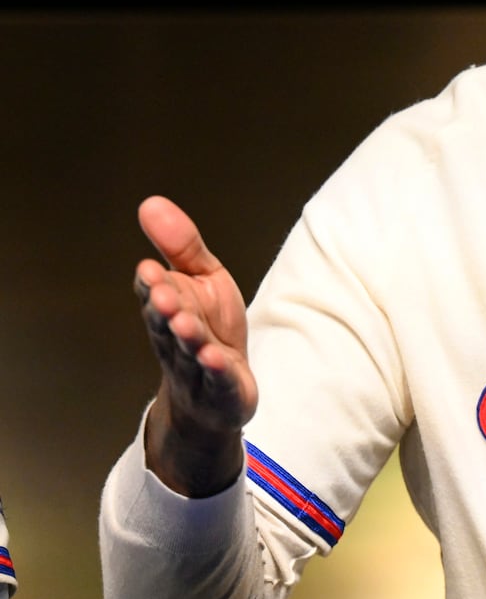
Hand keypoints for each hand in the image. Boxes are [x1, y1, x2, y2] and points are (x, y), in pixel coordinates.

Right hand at [135, 195, 254, 495]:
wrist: (217, 394)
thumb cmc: (208, 329)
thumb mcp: (202, 281)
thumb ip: (181, 247)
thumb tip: (150, 203)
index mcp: (169, 309)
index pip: (155, 295)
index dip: (153, 286)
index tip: (150, 271)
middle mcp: (177, 339)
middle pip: (167, 324)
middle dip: (165, 311)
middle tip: (164, 295)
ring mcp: (197, 368)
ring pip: (189, 353)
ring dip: (188, 339)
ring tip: (187, 325)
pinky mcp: (222, 391)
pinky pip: (218, 381)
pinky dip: (216, 371)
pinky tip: (217, 360)